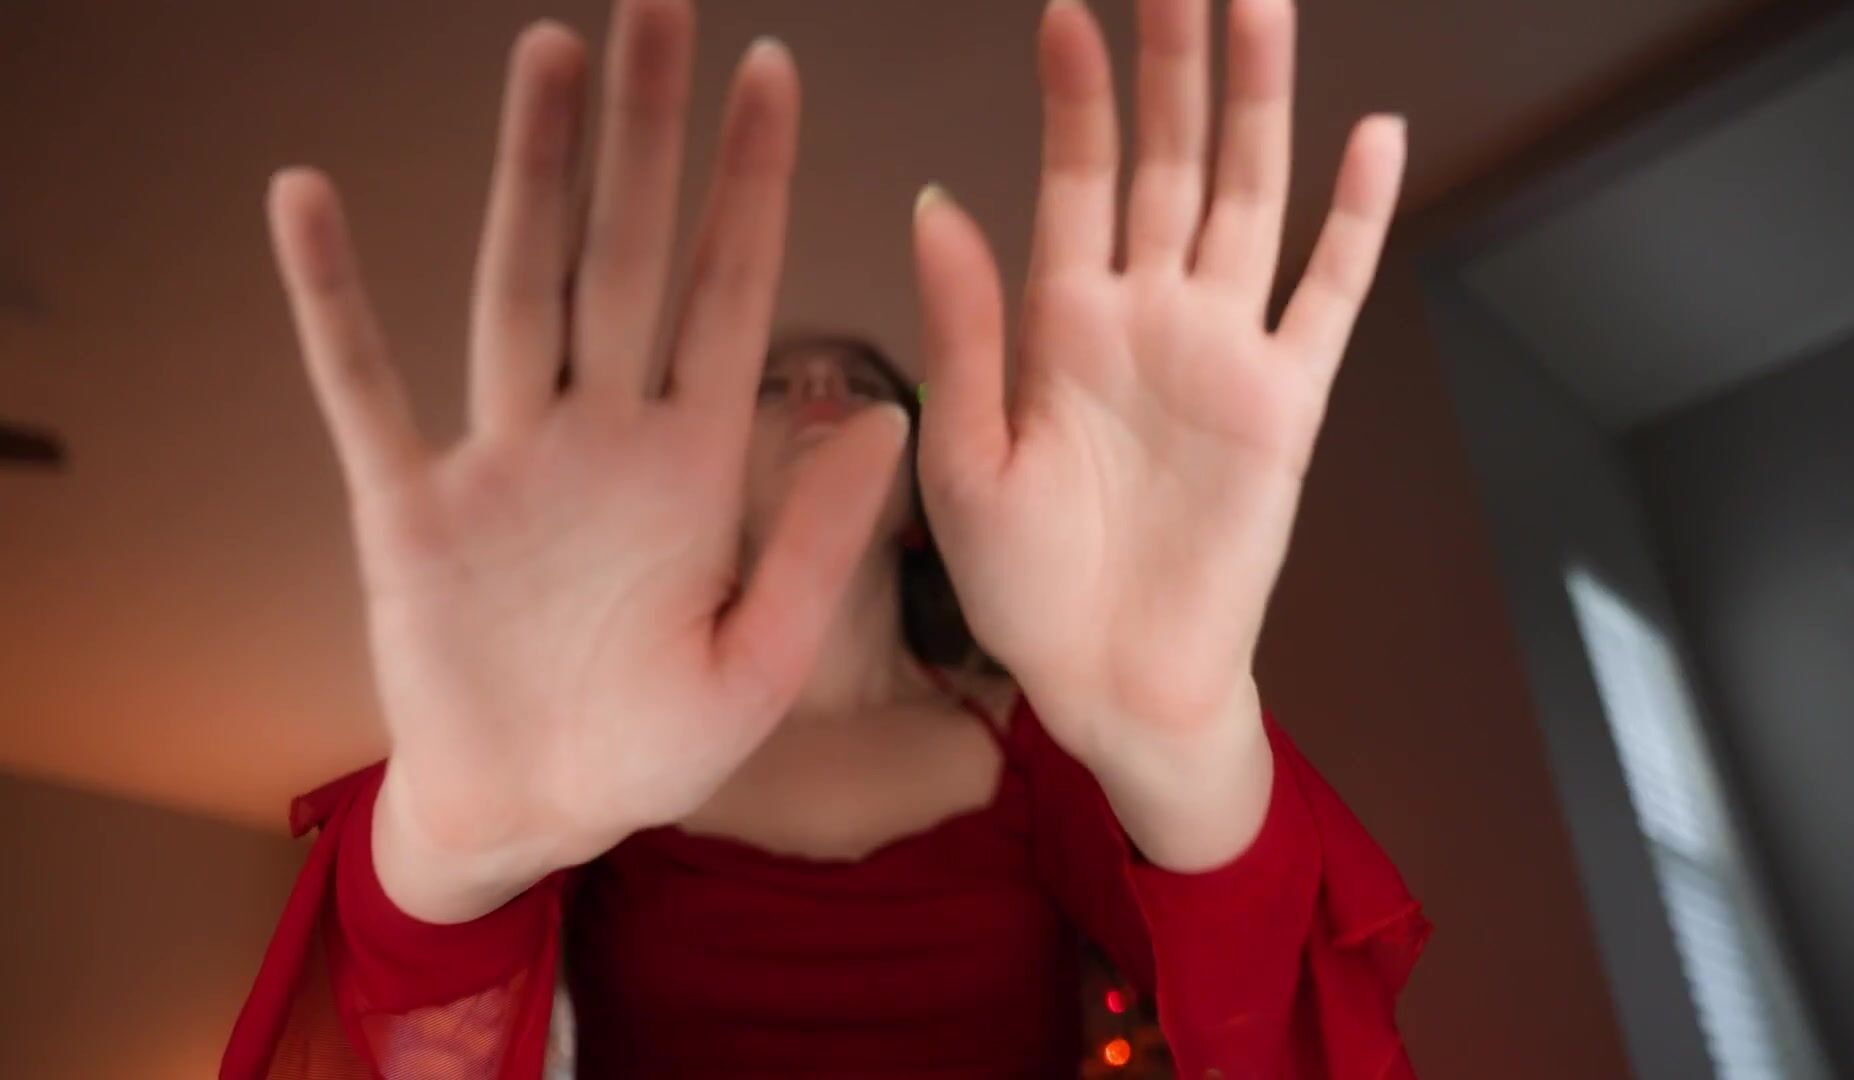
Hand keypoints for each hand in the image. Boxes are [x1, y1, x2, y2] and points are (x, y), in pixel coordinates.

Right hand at [264, 1, 906, 919]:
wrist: (537, 810)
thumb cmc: (654, 747)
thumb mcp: (763, 660)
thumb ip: (822, 541)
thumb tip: (888, 413)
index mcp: (693, 464)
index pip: (731, 292)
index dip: (752, 185)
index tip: (774, 73)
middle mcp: (601, 435)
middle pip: (628, 256)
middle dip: (648, 137)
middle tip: (661, 8)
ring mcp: (502, 461)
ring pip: (517, 289)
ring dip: (529, 177)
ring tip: (546, 59)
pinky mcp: (406, 508)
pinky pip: (366, 388)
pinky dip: (333, 302)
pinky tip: (306, 201)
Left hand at [911, 0, 1403, 776]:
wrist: (1112, 680)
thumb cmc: (1025, 587)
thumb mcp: (966, 458)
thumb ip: (966, 329)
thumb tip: (937, 202)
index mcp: (1061, 324)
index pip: (1074, 177)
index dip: (1075, 94)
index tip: (1065, 8)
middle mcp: (1147, 316)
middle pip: (1170, 160)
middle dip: (1175, 64)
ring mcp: (1222, 351)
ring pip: (1250, 198)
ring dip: (1258, 106)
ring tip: (1261, 8)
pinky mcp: (1286, 402)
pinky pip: (1328, 294)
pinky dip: (1355, 220)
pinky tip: (1373, 136)